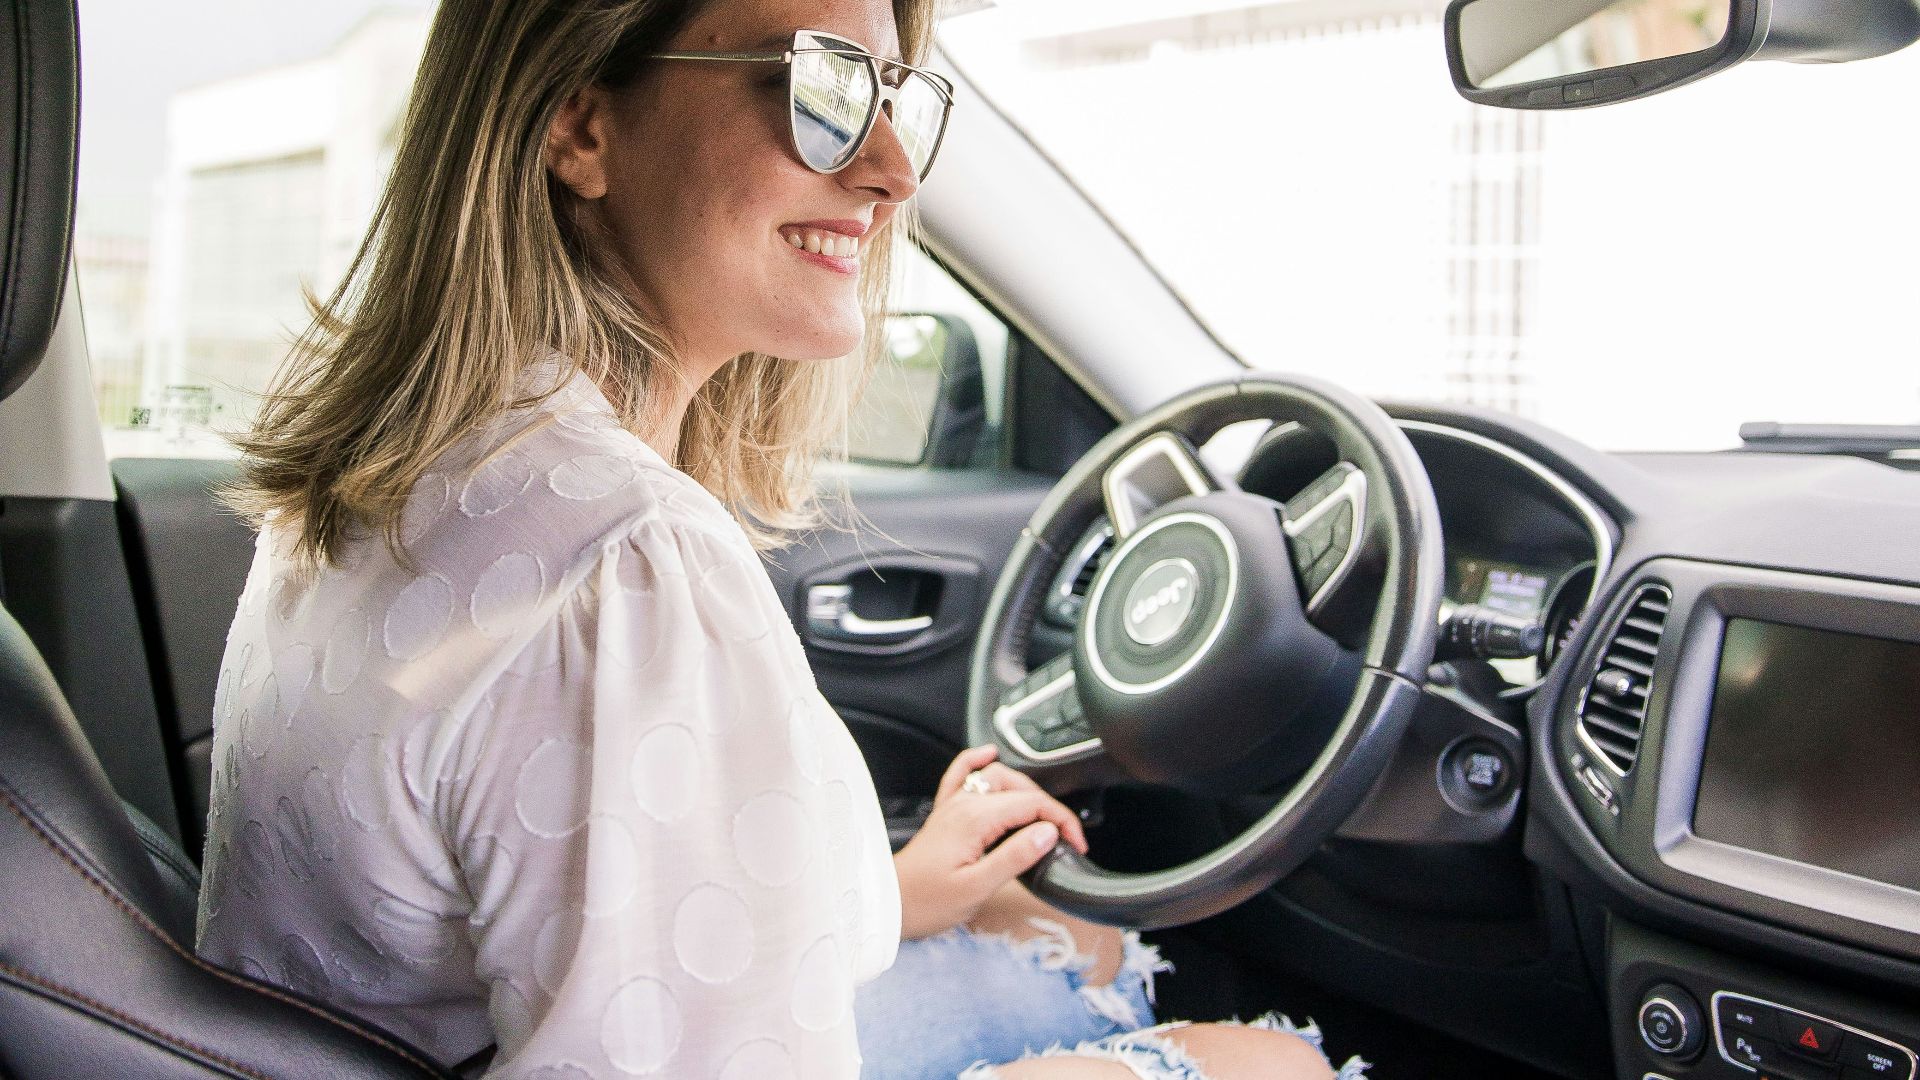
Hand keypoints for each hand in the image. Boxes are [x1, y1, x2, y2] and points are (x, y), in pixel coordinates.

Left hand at [893, 745, 1089, 939]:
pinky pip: (961, 774)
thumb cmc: (929, 901)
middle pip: (1020, 788)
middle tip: (1067, 836)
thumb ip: (1015, 856)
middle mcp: (964, 804)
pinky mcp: (945, 812)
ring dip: (1026, 788)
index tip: (1077, 843)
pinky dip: (977, 761)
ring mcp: (954, 805)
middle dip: (1050, 807)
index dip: (1062, 821)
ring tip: (1044, 815)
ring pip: (998, 776)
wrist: (890, 904)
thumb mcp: (978, 887)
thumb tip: (1047, 832)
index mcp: (975, 819)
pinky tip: (988, 754)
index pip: (1032, 804)